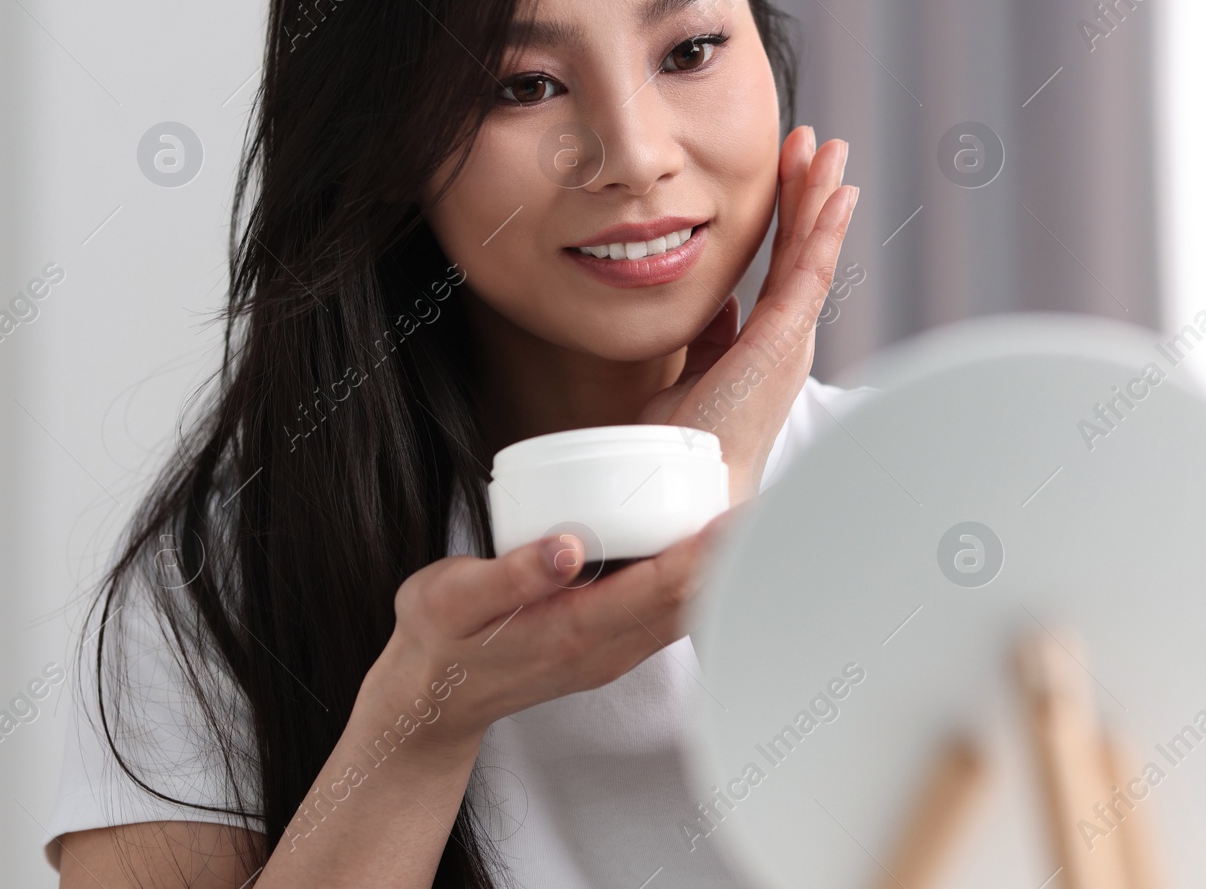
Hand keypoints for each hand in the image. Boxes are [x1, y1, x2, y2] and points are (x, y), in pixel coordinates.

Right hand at [356, 506, 739, 749]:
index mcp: (573, 630)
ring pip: (686, 609)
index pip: (661, 587)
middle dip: (730, 556)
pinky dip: (696, 581)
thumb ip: (511, 574)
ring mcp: (613, 651)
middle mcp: (606, 646)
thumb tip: (567, 545)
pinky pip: (668, 613)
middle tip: (773, 504)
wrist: (432, 701)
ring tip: (757, 519)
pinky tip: (711, 548)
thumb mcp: (452, 601)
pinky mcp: (612, 644)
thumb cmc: (438, 641)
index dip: (706, 552)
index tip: (743, 516)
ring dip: (720, 570)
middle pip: (689, 598)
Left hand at [640, 126, 856, 502]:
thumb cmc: (683, 441)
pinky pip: (808, 275)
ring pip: (812, 253)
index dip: (788, 213)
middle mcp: (785, 339)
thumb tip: (717, 305)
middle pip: (804, 250)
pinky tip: (835, 194)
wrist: (684, 486)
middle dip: (811, 193)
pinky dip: (824, 232)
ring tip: (829, 149)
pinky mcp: (781, 343)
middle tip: (818, 141)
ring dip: (820, 198)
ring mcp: (788, 340)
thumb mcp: (693, 371)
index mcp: (765, 343)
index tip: (790, 168)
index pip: (782, 265)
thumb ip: (710, 336)